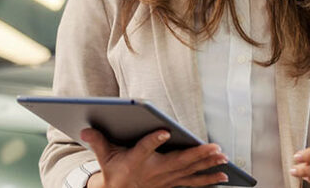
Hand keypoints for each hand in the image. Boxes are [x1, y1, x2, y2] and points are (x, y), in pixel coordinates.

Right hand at [80, 128, 229, 187]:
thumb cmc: (115, 171)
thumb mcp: (104, 157)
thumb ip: (98, 141)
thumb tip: (85, 128)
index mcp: (136, 161)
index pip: (144, 148)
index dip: (153, 140)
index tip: (163, 131)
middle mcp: (154, 172)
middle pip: (177, 162)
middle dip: (197, 155)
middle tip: (214, 147)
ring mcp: (166, 180)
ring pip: (189, 172)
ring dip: (208, 165)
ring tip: (223, 158)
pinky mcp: (173, 184)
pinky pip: (193, 183)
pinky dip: (209, 179)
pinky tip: (224, 175)